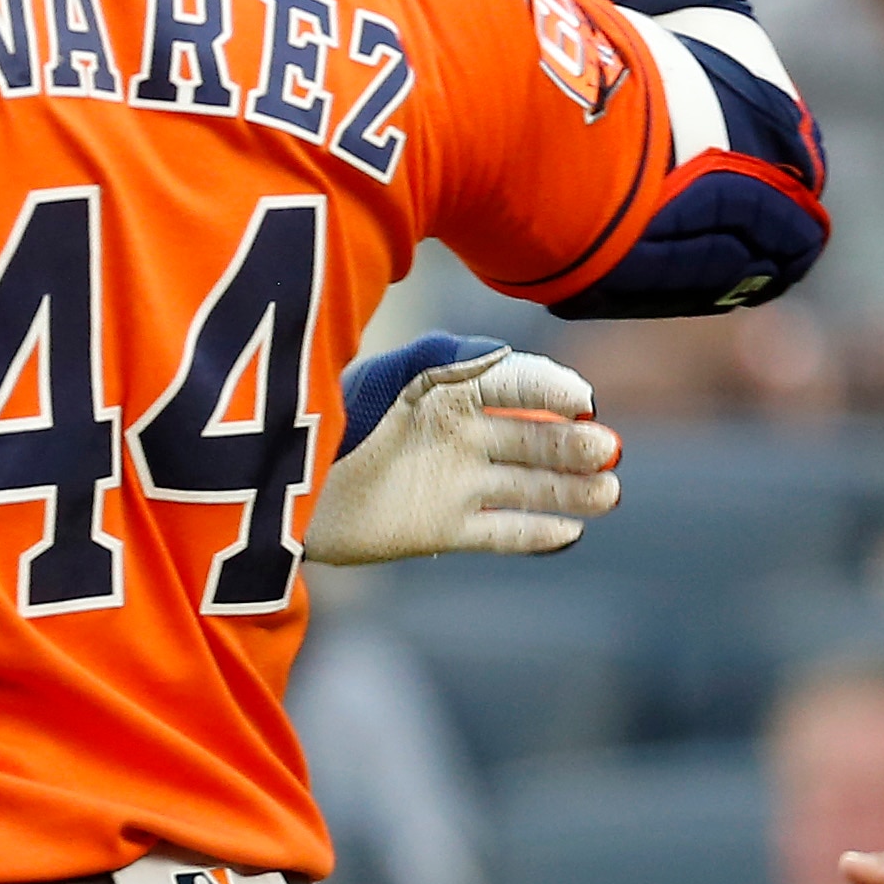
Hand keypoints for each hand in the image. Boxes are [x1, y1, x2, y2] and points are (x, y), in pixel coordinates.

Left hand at [306, 345, 618, 562]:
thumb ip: (440, 360)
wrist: (274, 487)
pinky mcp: (439, 527)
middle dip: (573, 443)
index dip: (550, 390)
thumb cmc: (330, 421)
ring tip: (609, 493)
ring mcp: (452, 483)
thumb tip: (501, 350)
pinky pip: (500, 531)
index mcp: (446, 389)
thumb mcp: (381, 379)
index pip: (514, 383)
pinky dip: (534, 533)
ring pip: (528, 486)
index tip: (582, 401)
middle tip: (607, 450)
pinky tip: (569, 533)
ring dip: (570, 489)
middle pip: (533, 438)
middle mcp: (457, 435)